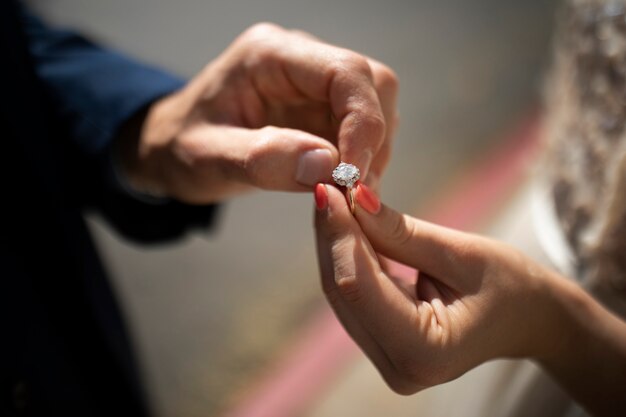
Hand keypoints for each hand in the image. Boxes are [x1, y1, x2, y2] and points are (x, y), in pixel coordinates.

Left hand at [120, 23, 397, 202]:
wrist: (171, 147)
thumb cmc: (180, 147)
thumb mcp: (207, 158)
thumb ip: (262, 159)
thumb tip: (329, 166)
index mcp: (269, 55)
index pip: (345, 72)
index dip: (363, 122)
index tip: (354, 176)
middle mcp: (300, 61)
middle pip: (372, 84)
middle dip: (373, 139)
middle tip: (355, 191)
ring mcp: (314, 84)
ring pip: (376, 107)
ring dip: (372, 152)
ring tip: (345, 193)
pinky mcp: (321, 109)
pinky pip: (362, 129)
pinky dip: (363, 160)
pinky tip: (340, 185)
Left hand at [314, 183, 625, 413]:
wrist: (532, 319)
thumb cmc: (512, 287)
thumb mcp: (462, 254)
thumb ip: (402, 232)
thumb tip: (353, 197)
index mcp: (422, 351)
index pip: (359, 285)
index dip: (340, 234)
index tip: (328, 188)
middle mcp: (398, 367)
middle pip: (344, 290)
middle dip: (333, 234)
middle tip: (327, 185)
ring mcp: (388, 360)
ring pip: (343, 292)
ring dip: (337, 243)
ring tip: (335, 197)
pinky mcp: (385, 345)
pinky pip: (355, 295)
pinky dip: (350, 257)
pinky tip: (347, 224)